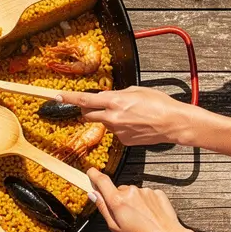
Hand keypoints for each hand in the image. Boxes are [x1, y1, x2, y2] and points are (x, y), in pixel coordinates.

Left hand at [55, 86, 194, 145]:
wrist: (173, 123)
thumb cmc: (158, 103)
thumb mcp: (136, 90)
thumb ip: (116, 94)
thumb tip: (104, 96)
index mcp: (115, 101)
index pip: (85, 100)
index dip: (68, 98)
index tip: (57, 96)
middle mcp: (112, 118)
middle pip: (88, 114)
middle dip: (88, 109)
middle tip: (97, 104)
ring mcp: (117, 131)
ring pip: (104, 123)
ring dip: (109, 117)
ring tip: (130, 114)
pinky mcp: (124, 141)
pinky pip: (116, 132)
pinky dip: (121, 127)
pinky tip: (136, 123)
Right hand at [86, 168, 192, 231]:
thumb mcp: (116, 228)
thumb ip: (104, 209)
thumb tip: (94, 195)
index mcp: (118, 201)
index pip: (102, 180)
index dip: (94, 174)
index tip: (91, 172)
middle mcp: (131, 191)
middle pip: (118, 190)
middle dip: (119, 200)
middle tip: (125, 217)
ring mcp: (145, 191)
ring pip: (133, 193)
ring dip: (133, 202)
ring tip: (140, 219)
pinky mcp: (156, 192)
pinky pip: (145, 195)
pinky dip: (145, 203)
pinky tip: (149, 216)